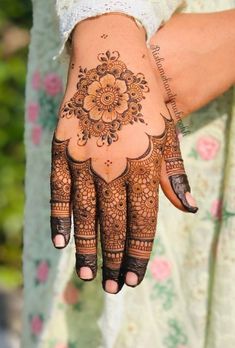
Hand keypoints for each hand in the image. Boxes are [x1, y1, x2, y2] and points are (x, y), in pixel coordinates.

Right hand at [49, 14, 197, 293]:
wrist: (110, 57)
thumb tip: (189, 208)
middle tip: (111, 287)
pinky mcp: (63, 149)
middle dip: (113, 259)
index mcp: (144, 164)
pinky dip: (60, 218)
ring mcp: (84, 158)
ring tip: (88, 275)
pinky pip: (59, 192)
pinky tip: (62, 241)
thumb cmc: (146, 96)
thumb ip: (174, 173)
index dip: (137, 252)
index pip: (142, 221)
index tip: (133, 278)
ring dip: (87, 248)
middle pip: (113, 225)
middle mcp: (113, 167)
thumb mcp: (168, 131)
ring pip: (86, 215)